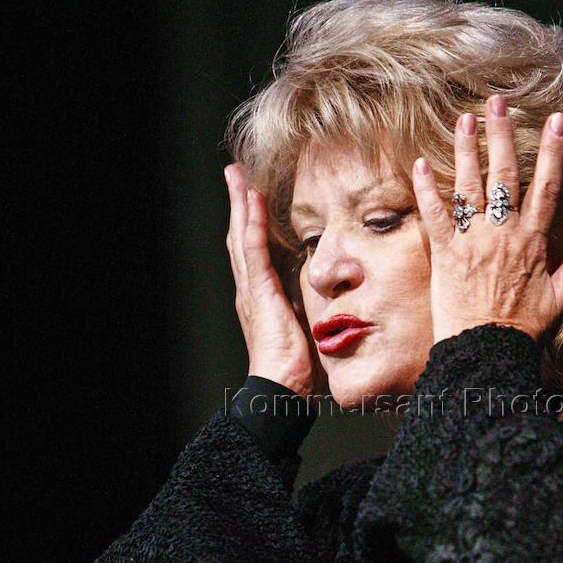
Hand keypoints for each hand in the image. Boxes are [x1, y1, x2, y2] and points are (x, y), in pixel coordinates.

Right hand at [224, 162, 327, 400]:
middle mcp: (250, 289)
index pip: (254, 250)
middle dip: (239, 203)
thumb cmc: (298, 369)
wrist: (282, 389)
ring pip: (242, 235)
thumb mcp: (306, 329)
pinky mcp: (259, 292)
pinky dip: (251, 223)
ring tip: (236, 175)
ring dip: (240, 203)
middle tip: (235, 174)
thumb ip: (310, 310)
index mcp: (261, 297)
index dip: (251, 222)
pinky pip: (253, 250)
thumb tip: (327, 300)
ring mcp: (251, 290)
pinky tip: (252, 201)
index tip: (252, 196)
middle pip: (241, 235)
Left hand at [411, 97, 562, 344]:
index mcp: (533, 240)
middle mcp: (503, 233)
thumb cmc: (523, 328)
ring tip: (464, 118)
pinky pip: (435, 214)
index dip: (552, 150)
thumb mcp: (561, 295)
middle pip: (505, 174)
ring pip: (470, 185)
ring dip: (466, 149)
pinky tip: (421, 162)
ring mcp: (473, 241)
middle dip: (502, 134)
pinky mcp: (445, 253)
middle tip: (498, 101)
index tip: (555, 119)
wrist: (484, 352)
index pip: (546, 185)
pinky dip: (427, 188)